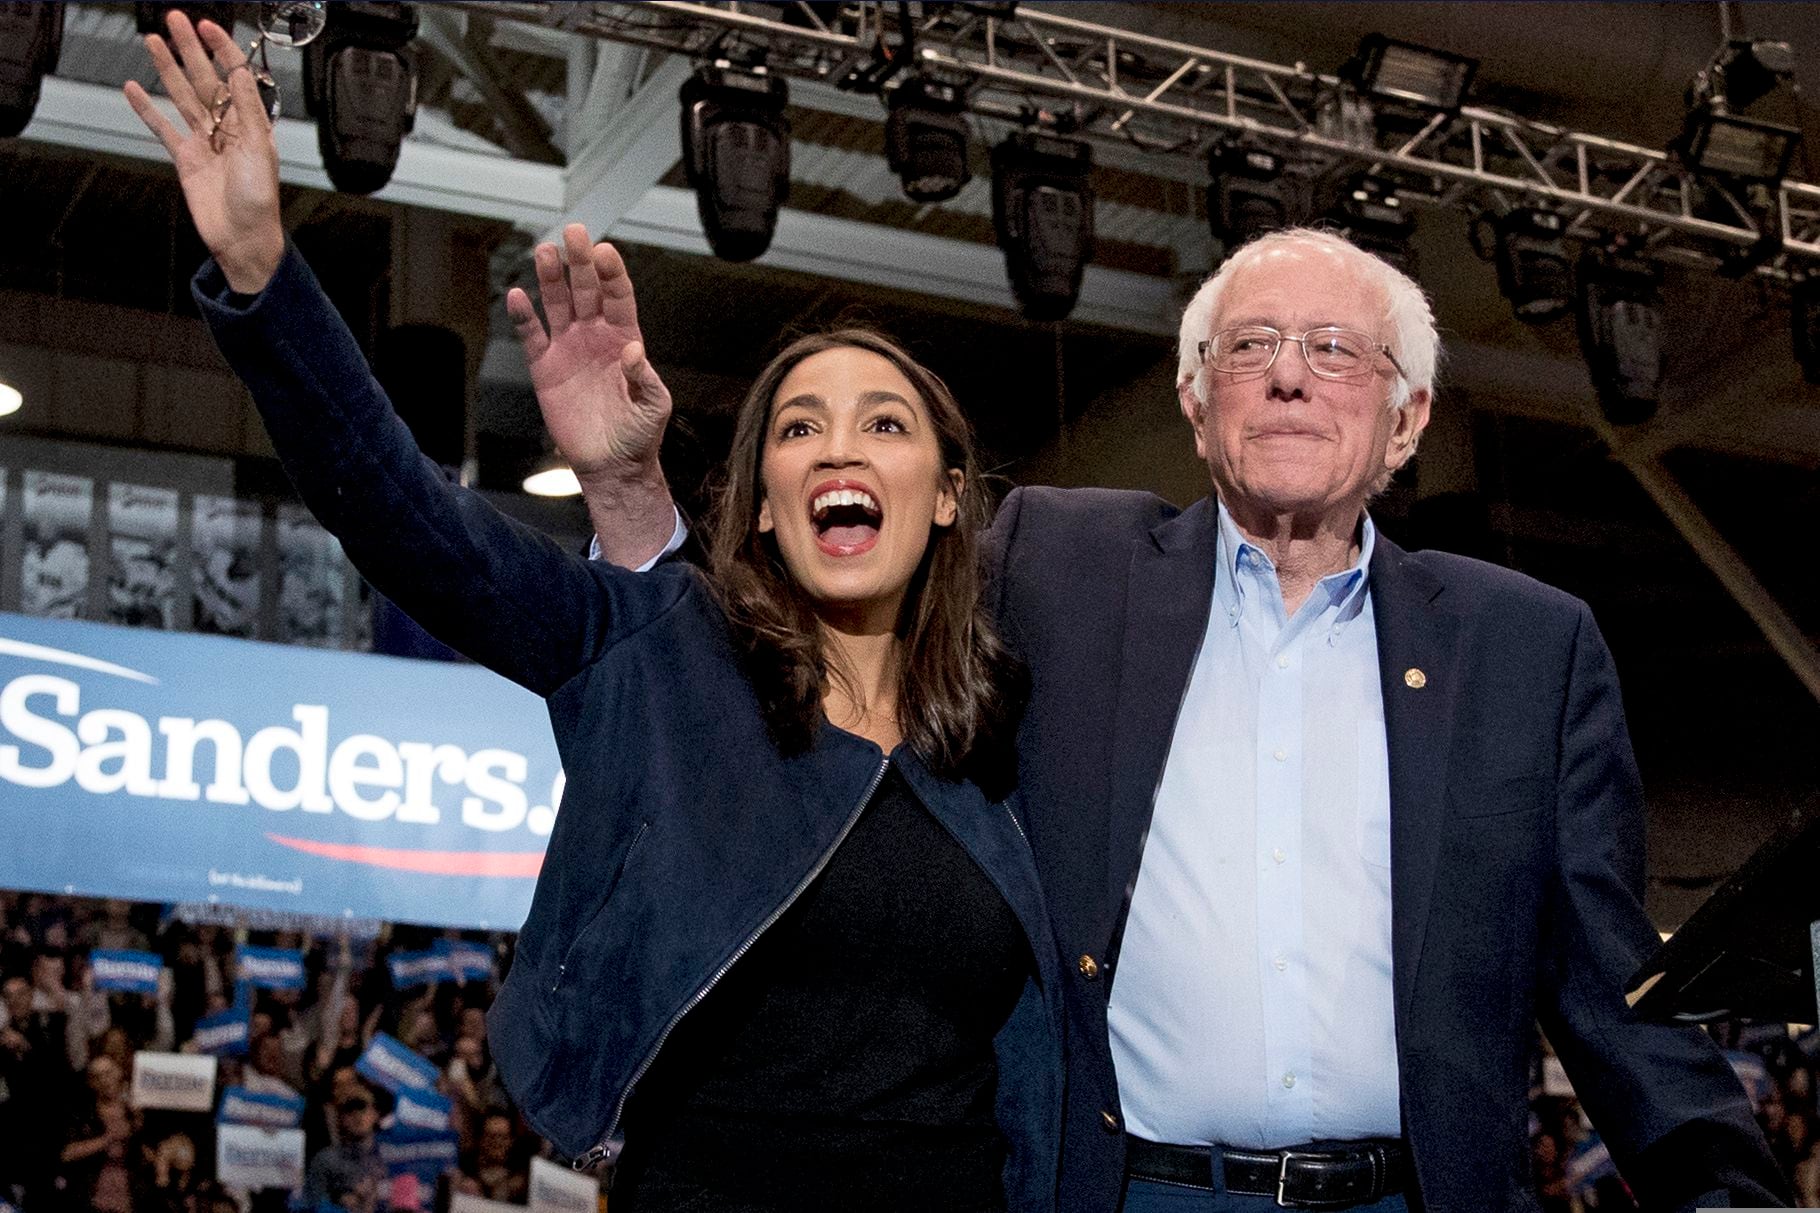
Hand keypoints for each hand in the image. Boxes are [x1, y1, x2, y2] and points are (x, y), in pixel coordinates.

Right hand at [122, 11, 283, 292]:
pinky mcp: (185, 159)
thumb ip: (248, 110)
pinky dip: (147, 109)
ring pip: (182, 97)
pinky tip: (133, 88)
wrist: (242, 239)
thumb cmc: (259, 201)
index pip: (234, 76)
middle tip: (174, 19)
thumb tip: (240, 73)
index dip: (221, 50)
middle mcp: (227, 128)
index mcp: (251, 124)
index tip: (206, 26)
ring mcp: (204, 142)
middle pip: (204, 79)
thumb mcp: (260, 150)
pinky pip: (163, 128)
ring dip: (167, 69)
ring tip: (152, 40)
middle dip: (190, 49)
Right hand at [506, 225, 671, 481]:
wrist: (611, 464)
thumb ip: (646, 379)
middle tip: (574, 233)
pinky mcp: (545, 367)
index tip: (604, 252)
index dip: (611, 273)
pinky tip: (517, 295)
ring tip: (545, 252)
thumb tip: (633, 352)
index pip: (618, 296)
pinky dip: (524, 316)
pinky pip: (532, 336)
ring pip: (557, 304)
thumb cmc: (638, 434)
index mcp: (625, 339)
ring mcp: (568, 348)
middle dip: (580, 262)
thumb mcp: (654, 407)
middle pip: (586, 290)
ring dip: (551, 278)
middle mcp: (595, 335)